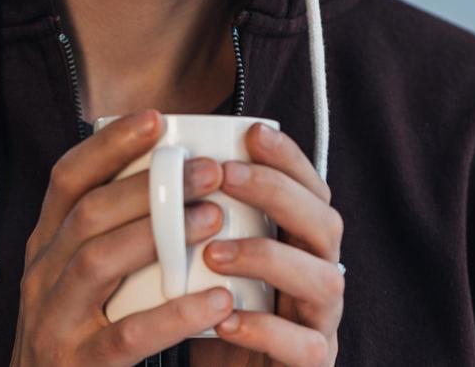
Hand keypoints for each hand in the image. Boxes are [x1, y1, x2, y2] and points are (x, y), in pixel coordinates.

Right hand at [10, 109, 234, 366]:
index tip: (156, 118)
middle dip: (149, 185)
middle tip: (208, 170)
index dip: (108, 145)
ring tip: (213, 218)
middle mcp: (40, 278)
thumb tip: (169, 179)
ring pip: (99, 263)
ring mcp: (54, 323)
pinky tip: (216, 300)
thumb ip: (108, 236)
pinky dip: (173, 315)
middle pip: (87, 214)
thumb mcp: (77, 280)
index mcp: (43, 248)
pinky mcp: (78, 366)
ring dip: (159, 235)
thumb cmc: (78, 337)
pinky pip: (127, 335)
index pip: (65, 180)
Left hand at [190, 123, 344, 366]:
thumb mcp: (207, 258)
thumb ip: (200, 216)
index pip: (309, 188)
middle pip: (325, 223)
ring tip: (213, 252)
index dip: (288, 157)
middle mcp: (320, 273)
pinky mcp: (312, 364)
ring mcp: (321, 320)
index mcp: (299, 241)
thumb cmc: (212, 310)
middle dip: (278, 193)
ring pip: (323, 280)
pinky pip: (304, 347)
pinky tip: (224, 318)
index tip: (251, 132)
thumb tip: (150, 156)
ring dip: (268, 258)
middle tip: (227, 177)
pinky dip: (265, 329)